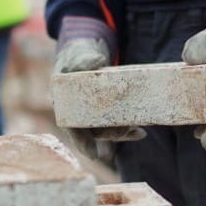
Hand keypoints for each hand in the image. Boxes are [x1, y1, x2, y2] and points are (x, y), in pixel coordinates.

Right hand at [53, 16, 144, 159]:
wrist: (86, 52)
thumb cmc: (76, 54)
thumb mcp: (76, 54)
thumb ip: (83, 59)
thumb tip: (97, 62)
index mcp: (64, 103)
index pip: (71, 126)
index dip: (81, 141)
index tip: (93, 154)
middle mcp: (77, 112)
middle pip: (92, 130)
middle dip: (112, 134)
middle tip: (130, 131)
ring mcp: (92, 112)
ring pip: (106, 128)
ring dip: (122, 131)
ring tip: (140, 131)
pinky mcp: (106, 109)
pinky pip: (115, 121)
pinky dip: (127, 125)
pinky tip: (141, 130)